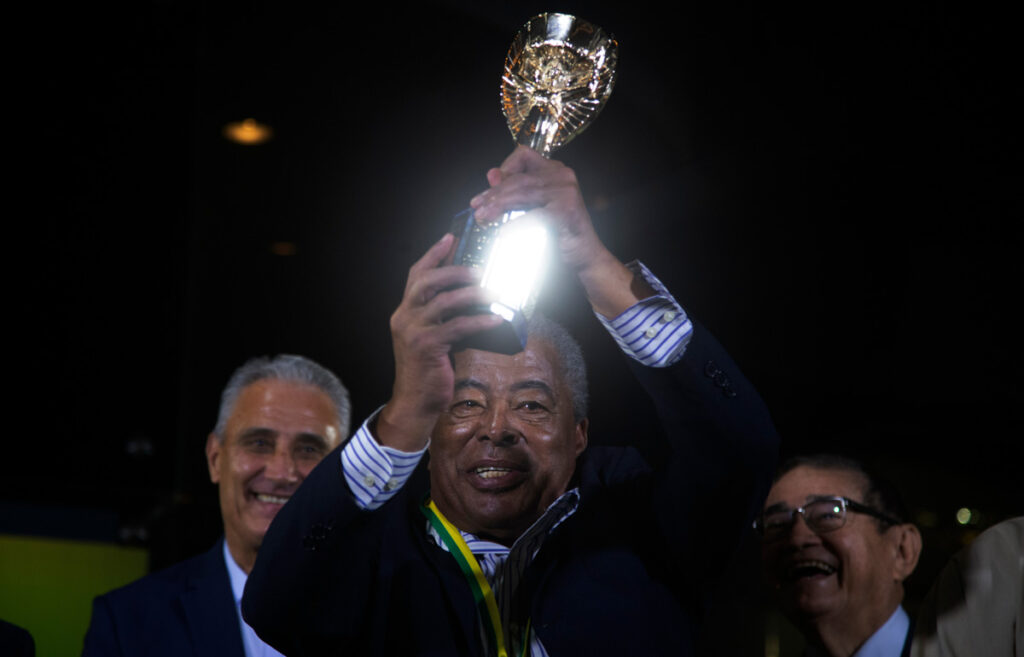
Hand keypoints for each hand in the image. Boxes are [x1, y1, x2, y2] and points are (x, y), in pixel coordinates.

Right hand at [377, 234, 503, 450]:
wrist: (416, 402)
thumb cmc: (429, 370)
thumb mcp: (432, 338)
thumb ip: (444, 318)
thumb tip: (477, 300)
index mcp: (404, 312)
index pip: (416, 275)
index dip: (433, 254)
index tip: (450, 237)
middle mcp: (404, 317)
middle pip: (427, 281)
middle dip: (455, 270)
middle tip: (480, 270)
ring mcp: (413, 331)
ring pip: (444, 301)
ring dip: (473, 294)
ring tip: (495, 293)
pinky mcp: (427, 346)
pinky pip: (458, 326)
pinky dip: (480, 321)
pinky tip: (497, 319)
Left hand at [469, 146, 652, 317]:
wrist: (584, 258)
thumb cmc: (558, 233)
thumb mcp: (533, 207)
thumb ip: (514, 190)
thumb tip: (491, 174)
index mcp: (555, 171)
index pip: (524, 155)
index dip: (504, 167)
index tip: (489, 186)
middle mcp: (562, 176)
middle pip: (519, 178)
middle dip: (493, 194)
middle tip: (477, 208)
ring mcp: (566, 192)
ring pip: (522, 193)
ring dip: (498, 206)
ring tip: (483, 218)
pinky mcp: (566, 212)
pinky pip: (533, 216)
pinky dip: (515, 225)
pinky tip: (503, 233)